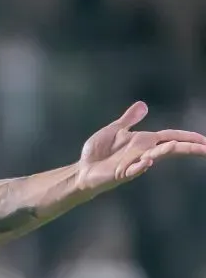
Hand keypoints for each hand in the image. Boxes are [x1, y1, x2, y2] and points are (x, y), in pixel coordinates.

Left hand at [76, 101, 205, 192]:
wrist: (83, 169)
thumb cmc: (98, 152)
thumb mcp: (114, 130)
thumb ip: (129, 119)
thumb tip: (143, 104)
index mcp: (143, 141)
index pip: (171, 137)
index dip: (188, 137)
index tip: (205, 140)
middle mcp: (143, 152)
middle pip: (171, 147)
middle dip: (189, 147)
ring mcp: (134, 163)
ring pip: (156, 156)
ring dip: (168, 151)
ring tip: (181, 146)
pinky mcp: (122, 173)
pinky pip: (134, 170)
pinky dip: (141, 166)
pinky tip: (148, 162)